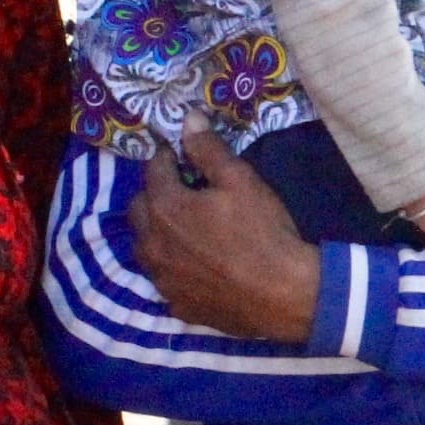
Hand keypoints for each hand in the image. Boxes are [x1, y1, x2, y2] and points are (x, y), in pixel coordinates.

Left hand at [130, 123, 322, 343]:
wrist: (285, 295)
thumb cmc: (262, 232)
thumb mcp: (240, 181)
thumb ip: (208, 149)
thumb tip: (188, 119)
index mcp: (163, 207)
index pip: (154, 169)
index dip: (169, 158)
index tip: (182, 156)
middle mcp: (151, 244)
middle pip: (139, 209)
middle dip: (155, 194)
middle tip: (184, 192)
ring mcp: (162, 279)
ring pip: (146, 247)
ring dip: (158, 232)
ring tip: (185, 229)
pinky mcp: (177, 305)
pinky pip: (164, 279)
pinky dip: (173, 267)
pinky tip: (197, 266)